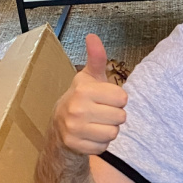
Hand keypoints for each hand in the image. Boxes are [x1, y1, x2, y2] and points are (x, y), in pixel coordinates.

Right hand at [51, 34, 127, 154]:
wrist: (60, 126)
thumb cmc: (82, 99)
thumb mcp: (89, 78)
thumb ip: (96, 58)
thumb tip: (93, 36)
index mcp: (84, 90)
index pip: (122, 98)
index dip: (118, 100)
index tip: (105, 99)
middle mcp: (78, 109)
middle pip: (120, 117)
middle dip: (114, 116)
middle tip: (101, 113)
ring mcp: (75, 129)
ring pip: (114, 133)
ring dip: (109, 130)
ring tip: (97, 124)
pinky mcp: (77, 146)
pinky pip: (104, 146)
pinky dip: (100, 143)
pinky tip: (91, 135)